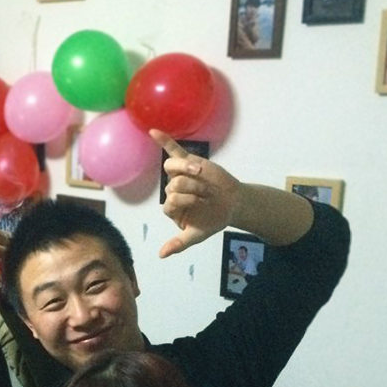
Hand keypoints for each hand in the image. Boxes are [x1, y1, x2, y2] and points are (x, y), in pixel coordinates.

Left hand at [151, 129, 241, 258]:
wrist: (233, 204)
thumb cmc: (214, 219)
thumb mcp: (197, 235)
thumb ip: (180, 243)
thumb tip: (161, 255)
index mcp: (172, 208)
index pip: (169, 203)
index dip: (186, 202)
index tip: (202, 204)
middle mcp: (172, 190)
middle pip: (172, 186)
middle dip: (192, 189)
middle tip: (207, 194)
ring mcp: (179, 175)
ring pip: (173, 169)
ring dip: (188, 172)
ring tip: (201, 175)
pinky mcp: (189, 162)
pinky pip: (173, 151)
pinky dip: (164, 140)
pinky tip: (153, 131)